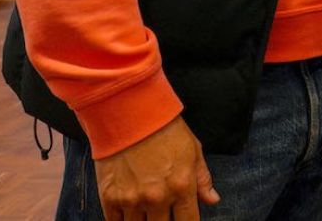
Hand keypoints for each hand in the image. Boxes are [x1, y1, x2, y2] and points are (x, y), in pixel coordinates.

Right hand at [93, 115, 217, 220]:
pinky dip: (123, 220)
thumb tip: (212, 200)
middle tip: (163, 213)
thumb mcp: (192, 150)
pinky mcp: (109, 197)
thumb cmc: (164, 129)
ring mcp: (131, 200)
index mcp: (181, 187)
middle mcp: (157, 198)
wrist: (129, 113)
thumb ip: (202, 179)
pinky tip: (129, 212)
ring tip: (146, 210)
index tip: (184, 220)